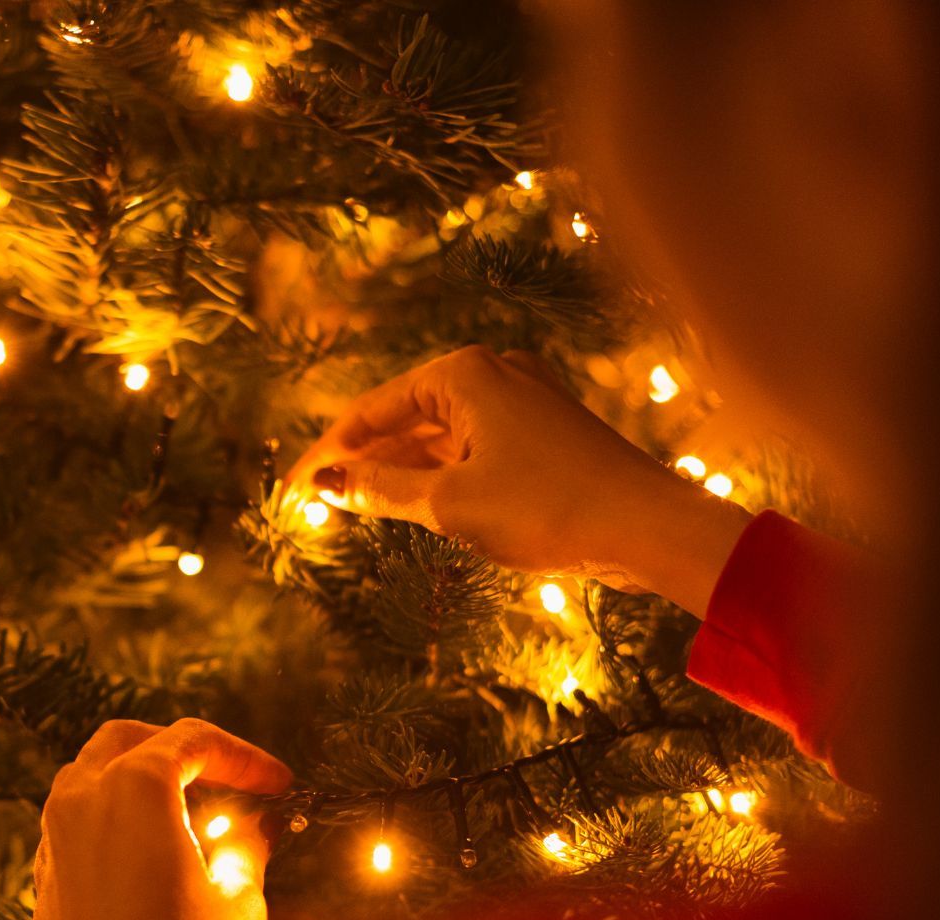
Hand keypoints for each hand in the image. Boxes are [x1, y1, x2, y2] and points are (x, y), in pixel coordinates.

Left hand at [27, 719, 292, 919]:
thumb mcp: (239, 903)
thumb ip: (248, 850)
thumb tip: (254, 830)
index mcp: (135, 785)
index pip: (194, 740)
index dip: (245, 757)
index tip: (278, 783)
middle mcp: (83, 796)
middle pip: (130, 739)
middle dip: (182, 750)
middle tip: (226, 779)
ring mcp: (54, 835)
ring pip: (94, 775)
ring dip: (143, 781)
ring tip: (191, 818)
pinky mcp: (44, 875)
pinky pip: (78, 820)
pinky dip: (116, 818)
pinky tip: (152, 855)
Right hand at [285, 346, 750, 617]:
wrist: (649, 527)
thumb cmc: (547, 506)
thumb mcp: (447, 503)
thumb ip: (379, 488)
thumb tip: (324, 483)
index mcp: (462, 372)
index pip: (369, 412)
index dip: (325, 456)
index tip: (290, 494)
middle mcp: (491, 373)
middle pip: (401, 420)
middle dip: (356, 462)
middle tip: (310, 505)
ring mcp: (520, 401)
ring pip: (435, 437)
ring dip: (393, 472)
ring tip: (348, 509)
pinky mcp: (541, 434)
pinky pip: (468, 449)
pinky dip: (434, 476)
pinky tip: (408, 504)